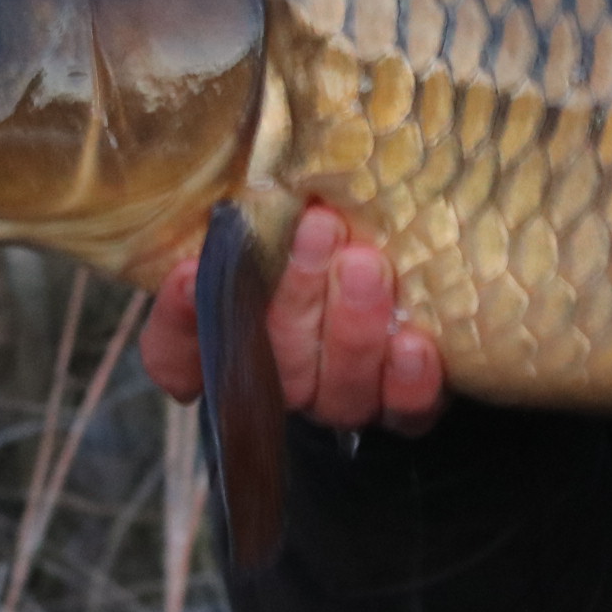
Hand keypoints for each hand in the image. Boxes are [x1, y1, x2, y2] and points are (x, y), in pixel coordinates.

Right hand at [138, 204, 446, 433]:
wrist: (433, 270)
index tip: (187, 271)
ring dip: (350, 328)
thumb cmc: (344, 229)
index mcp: (238, 336)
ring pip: (336, 388)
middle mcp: (286, 379)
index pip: (178, 352)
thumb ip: (257, 213)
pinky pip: (403, 411)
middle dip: (295, 292)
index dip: (178, 321)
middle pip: (272, 360)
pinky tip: (414, 345)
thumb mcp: (293, 211)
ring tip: (366, 266)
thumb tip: (229, 200)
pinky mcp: (408, 409)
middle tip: (319, 227)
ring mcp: (346, 398)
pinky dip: (408, 382)